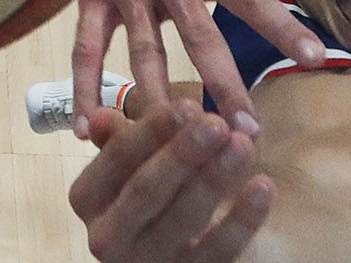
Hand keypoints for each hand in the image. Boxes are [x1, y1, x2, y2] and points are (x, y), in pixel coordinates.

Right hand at [69, 101, 272, 262]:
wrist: (158, 259)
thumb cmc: (144, 202)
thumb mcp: (125, 171)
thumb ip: (118, 142)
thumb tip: (99, 115)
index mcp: (87, 199)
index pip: (117, 157)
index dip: (152, 129)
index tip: (189, 104)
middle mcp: (106, 236)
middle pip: (146, 189)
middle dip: (183, 153)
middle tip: (217, 124)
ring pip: (183, 219)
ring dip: (216, 178)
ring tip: (243, 145)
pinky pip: (218, 250)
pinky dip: (243, 218)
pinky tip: (263, 186)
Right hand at [72, 0, 350, 136]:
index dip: (282, 25)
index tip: (315, 57)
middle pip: (200, 37)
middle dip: (223, 85)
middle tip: (246, 131)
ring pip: (143, 51)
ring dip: (159, 96)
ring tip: (177, 138)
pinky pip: (87, 49)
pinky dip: (86, 88)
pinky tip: (91, 130)